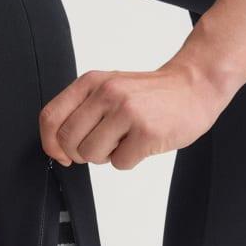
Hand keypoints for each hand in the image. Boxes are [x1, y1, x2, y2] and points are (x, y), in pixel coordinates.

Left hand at [39, 62, 229, 169]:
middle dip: (82, 153)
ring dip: (108, 156)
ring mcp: (127, 111)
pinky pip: (120, 163)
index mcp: (92, 82)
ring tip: (126, 140)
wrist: (194, 87)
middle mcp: (106, 93)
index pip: (50, 118)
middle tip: (104, 145)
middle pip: (69, 142)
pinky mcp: (146, 131)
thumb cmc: (150, 94)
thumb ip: (82, 110)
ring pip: (92, 155)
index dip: (51, 144)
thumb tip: (57, 147)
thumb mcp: (110, 88)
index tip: (62, 154)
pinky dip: (130, 159)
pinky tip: (142, 142)